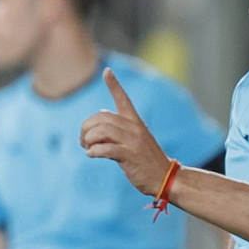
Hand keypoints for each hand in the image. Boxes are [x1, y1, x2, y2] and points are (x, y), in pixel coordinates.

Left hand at [80, 70, 171, 195]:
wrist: (164, 178)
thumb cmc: (145, 160)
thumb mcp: (134, 141)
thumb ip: (117, 132)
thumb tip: (94, 131)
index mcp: (135, 122)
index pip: (123, 98)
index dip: (114, 84)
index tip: (107, 71)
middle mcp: (134, 128)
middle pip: (102, 117)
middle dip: (86, 128)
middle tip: (83, 140)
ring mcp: (132, 142)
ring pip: (101, 131)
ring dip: (88, 140)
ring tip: (87, 148)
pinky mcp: (129, 156)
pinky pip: (105, 148)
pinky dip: (93, 151)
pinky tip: (91, 154)